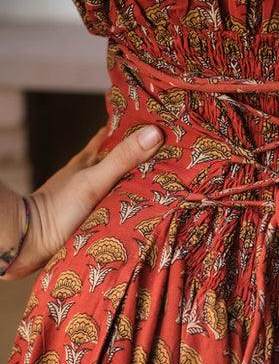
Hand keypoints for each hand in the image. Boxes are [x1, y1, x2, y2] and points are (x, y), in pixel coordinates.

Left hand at [0, 124, 162, 280]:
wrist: (28, 243)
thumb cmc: (57, 209)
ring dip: (133, 179)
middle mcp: (86, 175)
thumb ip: (122, 159)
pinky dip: (126, 201)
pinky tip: (137, 208)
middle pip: (115, 157)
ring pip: (115, 181)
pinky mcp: (87, 216)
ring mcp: (85, 196)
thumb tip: (154, 133)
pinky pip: (113, 203)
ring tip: (159, 179)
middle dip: (138, 153)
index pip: (111, 134)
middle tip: (164, 151)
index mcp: (88, 160)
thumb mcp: (94, 181)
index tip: (154, 121)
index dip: (131, 126)